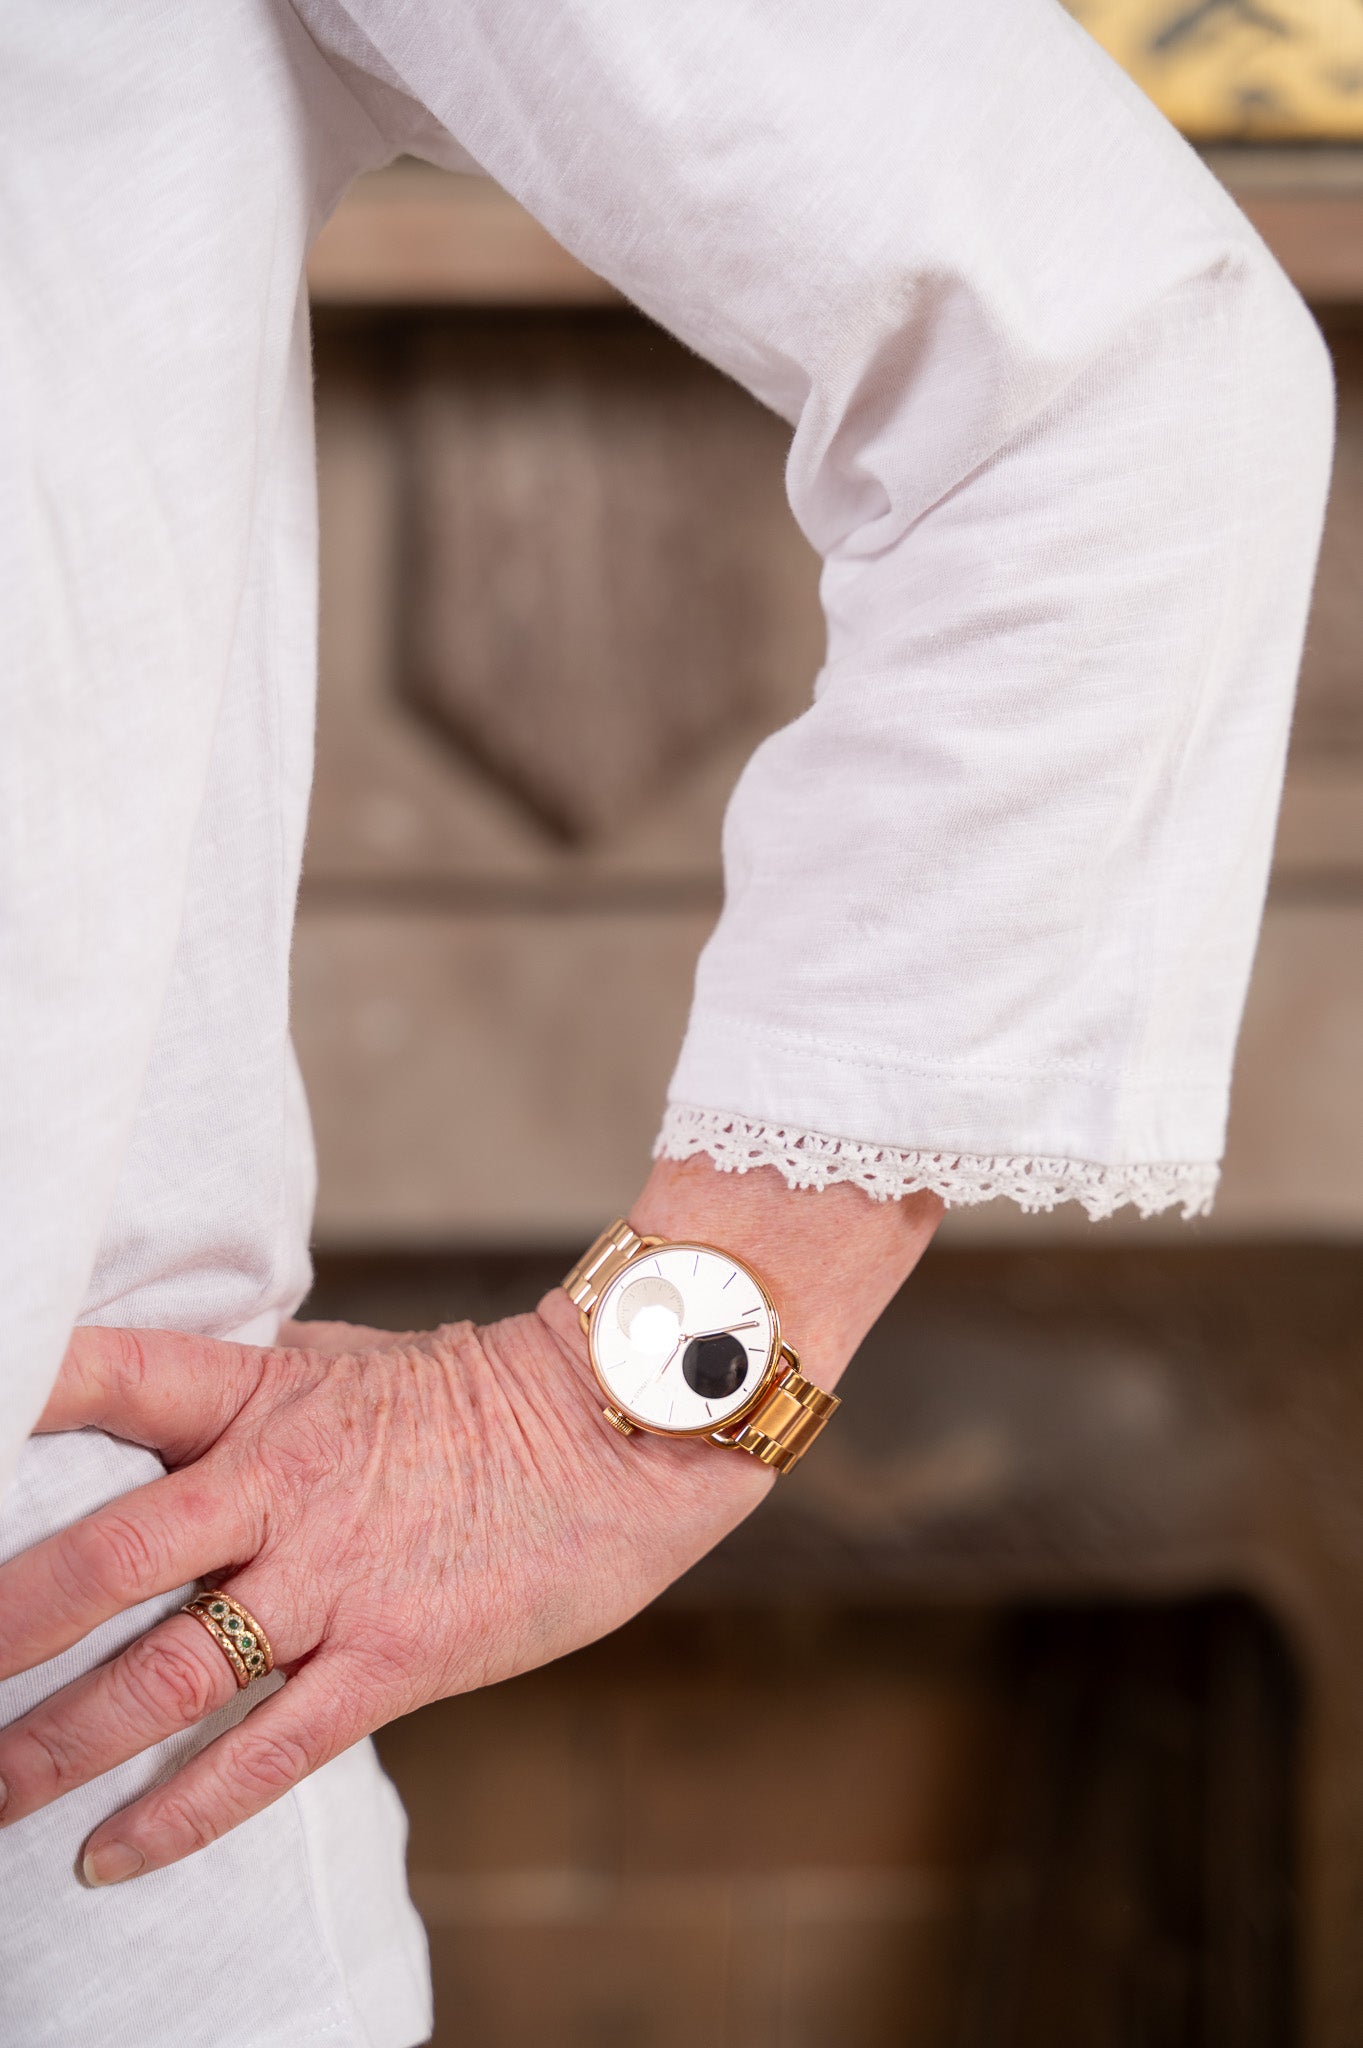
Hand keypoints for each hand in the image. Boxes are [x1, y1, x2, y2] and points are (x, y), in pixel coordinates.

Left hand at [0, 1298, 767, 1885]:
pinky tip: (104, 1856)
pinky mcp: (394, 1658)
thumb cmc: (475, 1399)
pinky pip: (268, 1751)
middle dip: (5, 1621)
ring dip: (58, 1741)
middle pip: (106, 1556)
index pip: (111, 1376)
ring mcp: (336, 1578)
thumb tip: (137, 1414)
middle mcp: (281, 1484)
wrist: (619, 1434)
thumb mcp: (340, 1365)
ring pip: (167, 1675)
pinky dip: (179, 1813)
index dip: (19, 1397)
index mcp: (263, 1394)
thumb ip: (237, 1395)